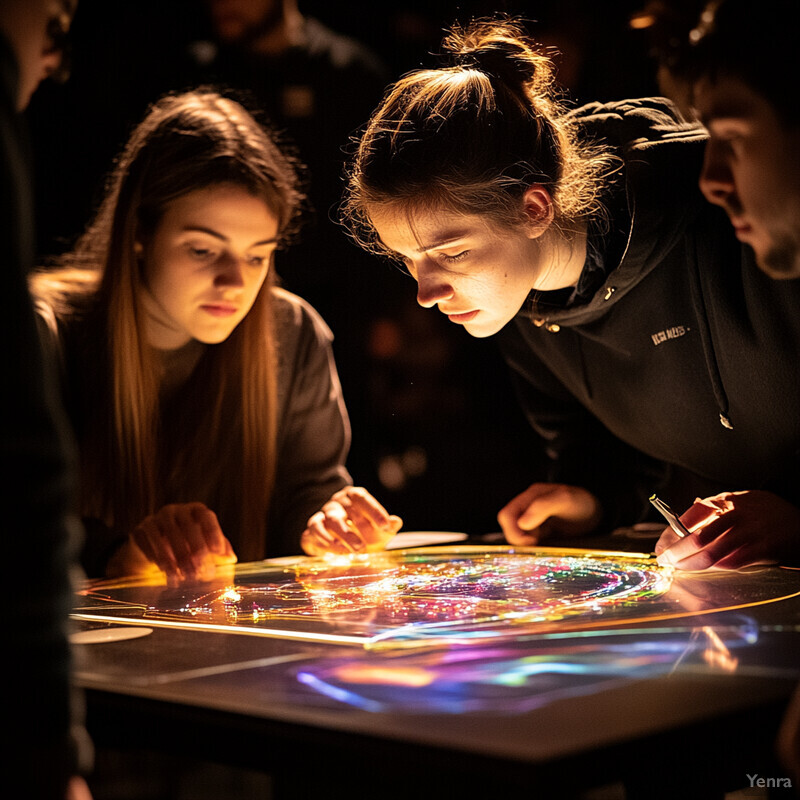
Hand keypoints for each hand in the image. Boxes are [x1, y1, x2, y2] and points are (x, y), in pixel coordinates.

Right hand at [109, 502, 236, 582]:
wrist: (152, 552)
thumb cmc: (186, 548)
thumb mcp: (205, 547)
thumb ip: (220, 550)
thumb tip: (231, 558)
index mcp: (195, 511)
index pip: (206, 516)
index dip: (213, 533)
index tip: (218, 553)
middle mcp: (175, 511)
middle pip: (186, 525)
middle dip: (194, 549)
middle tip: (200, 570)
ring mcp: (155, 518)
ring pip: (167, 533)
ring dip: (175, 557)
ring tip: (182, 576)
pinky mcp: (139, 530)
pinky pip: (147, 541)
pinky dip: (156, 556)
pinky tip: (164, 571)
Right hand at [301, 486, 402, 555]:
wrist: (339, 544)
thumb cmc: (363, 533)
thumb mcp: (379, 531)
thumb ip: (388, 527)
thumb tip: (396, 522)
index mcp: (354, 498)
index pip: (362, 498)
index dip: (374, 511)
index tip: (386, 526)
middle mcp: (338, 503)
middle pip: (347, 508)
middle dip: (358, 527)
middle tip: (364, 546)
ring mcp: (324, 514)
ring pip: (330, 519)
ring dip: (341, 535)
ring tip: (350, 551)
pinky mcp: (313, 527)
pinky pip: (315, 529)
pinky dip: (324, 540)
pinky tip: (336, 552)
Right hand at [497, 482, 601, 544]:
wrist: (600, 514)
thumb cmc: (583, 503)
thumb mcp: (565, 500)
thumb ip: (542, 507)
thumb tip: (522, 523)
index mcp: (530, 497)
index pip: (506, 515)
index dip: (513, 531)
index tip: (531, 542)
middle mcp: (529, 508)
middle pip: (509, 528)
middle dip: (519, 541)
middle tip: (537, 548)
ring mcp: (535, 521)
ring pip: (518, 537)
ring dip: (527, 546)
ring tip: (544, 548)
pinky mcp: (542, 534)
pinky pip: (530, 544)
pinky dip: (534, 549)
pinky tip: (546, 551)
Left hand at [655, 490, 799, 569]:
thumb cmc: (764, 512)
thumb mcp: (737, 502)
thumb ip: (713, 512)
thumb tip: (681, 525)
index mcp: (723, 502)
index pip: (687, 517)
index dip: (670, 535)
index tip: (660, 547)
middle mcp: (733, 515)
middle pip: (695, 538)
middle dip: (675, 553)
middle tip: (665, 562)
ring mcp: (748, 532)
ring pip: (710, 553)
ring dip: (690, 564)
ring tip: (679, 569)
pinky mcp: (762, 549)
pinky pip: (731, 562)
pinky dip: (715, 568)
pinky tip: (706, 571)